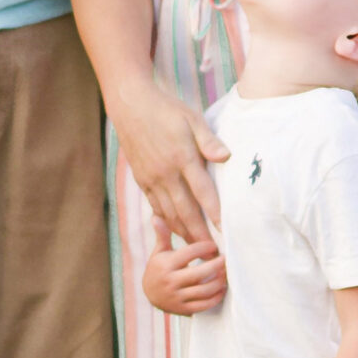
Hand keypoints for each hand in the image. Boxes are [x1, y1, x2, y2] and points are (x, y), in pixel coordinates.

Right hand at [112, 81, 228, 241]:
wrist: (131, 106)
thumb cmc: (166, 111)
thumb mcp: (192, 119)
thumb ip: (209, 141)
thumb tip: (226, 157)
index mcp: (181, 157)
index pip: (203, 191)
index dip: (215, 213)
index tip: (225, 230)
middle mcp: (165, 173)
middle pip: (186, 210)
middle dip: (200, 233)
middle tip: (213, 251)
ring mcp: (151, 179)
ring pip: (169, 213)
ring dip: (184, 232)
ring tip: (197, 248)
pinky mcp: (141, 180)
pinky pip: (155, 206)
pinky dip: (167, 221)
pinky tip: (176, 230)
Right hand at [143, 220, 226, 315]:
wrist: (149, 294)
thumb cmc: (158, 268)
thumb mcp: (159, 252)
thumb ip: (162, 236)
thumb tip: (156, 217)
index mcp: (166, 265)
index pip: (189, 253)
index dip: (204, 247)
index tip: (213, 246)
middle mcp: (170, 281)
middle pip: (200, 273)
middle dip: (216, 265)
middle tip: (226, 259)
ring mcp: (176, 297)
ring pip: (204, 290)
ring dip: (219, 282)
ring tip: (226, 274)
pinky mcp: (182, 309)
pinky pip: (203, 305)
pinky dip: (215, 298)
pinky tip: (222, 289)